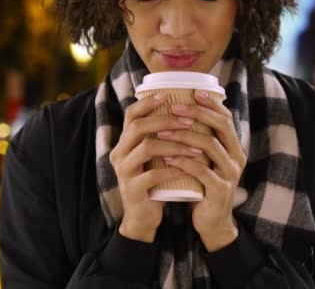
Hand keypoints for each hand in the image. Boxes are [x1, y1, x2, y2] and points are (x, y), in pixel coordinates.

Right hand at [109, 93, 201, 241]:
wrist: (143, 217)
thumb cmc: (154, 182)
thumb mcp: (155, 158)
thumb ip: (161, 138)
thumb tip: (185, 111)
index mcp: (124, 143)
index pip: (131, 115)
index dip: (148, 103)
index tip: (168, 96)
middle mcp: (119, 154)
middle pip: (138, 127)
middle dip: (165, 121)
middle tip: (189, 121)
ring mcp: (124, 172)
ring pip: (147, 148)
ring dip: (174, 145)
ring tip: (195, 146)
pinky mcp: (133, 190)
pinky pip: (153, 175)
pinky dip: (173, 169)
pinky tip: (188, 168)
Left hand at [157, 90, 246, 250]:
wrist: (212, 222)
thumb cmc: (204, 186)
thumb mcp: (205, 161)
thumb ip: (201, 141)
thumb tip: (181, 113)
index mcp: (234, 148)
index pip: (226, 118)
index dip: (211, 104)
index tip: (193, 92)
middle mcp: (236, 158)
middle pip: (220, 126)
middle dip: (197, 114)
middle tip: (174, 108)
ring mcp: (230, 174)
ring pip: (209, 146)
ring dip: (184, 136)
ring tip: (163, 132)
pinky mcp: (220, 190)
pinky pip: (202, 171)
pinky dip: (183, 162)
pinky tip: (167, 158)